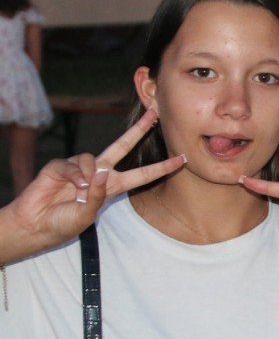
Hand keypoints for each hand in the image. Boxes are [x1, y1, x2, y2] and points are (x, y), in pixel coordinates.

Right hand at [5, 108, 184, 251]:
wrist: (36, 225)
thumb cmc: (64, 223)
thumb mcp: (87, 214)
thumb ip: (97, 196)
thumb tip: (100, 172)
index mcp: (113, 186)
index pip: (143, 173)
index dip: (162, 167)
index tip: (182, 159)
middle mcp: (99, 173)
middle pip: (123, 146)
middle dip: (138, 129)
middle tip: (154, 113)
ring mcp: (80, 167)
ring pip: (93, 159)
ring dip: (88, 177)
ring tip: (77, 194)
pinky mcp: (61, 165)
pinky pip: (73, 164)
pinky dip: (73, 176)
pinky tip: (69, 187)